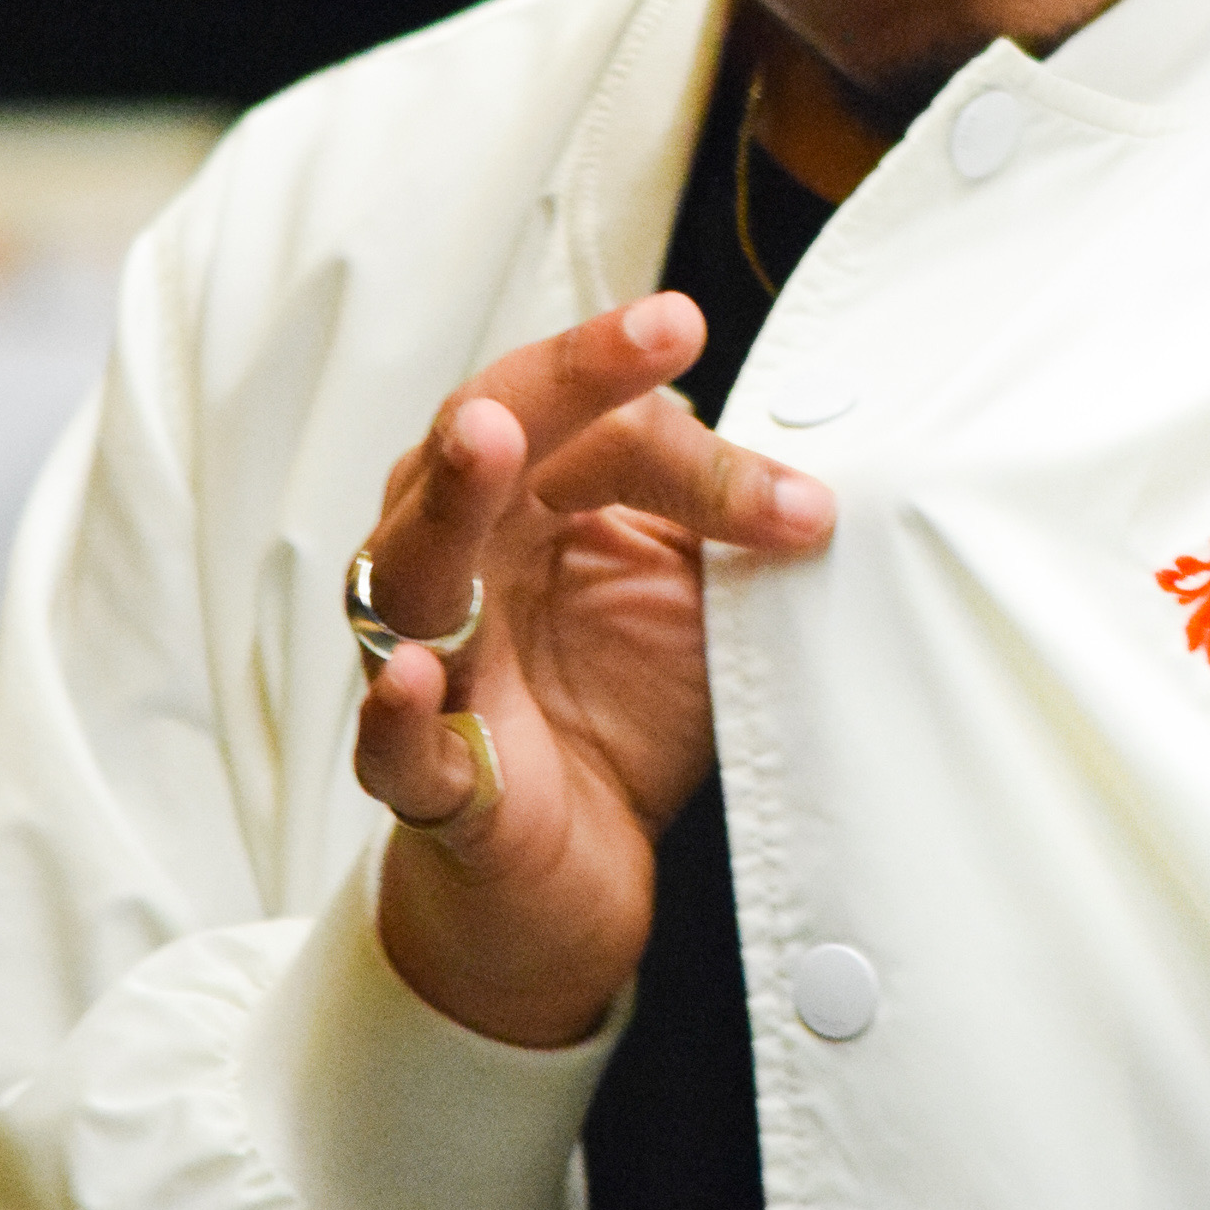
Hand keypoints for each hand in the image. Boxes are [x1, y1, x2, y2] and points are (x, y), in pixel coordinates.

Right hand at [352, 294, 832, 1047]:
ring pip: (413, 564)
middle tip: (649, 335)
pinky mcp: (428, 777)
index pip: (586, 423)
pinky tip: (412, 676)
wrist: (577, 874)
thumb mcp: (694, 599)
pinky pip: (390, 741)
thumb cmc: (617, 706)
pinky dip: (393, 710)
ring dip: (452, 498)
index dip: (676, 425)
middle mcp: (458, 559)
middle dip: (563, 381)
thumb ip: (726, 527)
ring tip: (487, 437)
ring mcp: (428, 662)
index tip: (754, 427)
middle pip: (483, 442)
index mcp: (522, 501)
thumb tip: (819, 486)